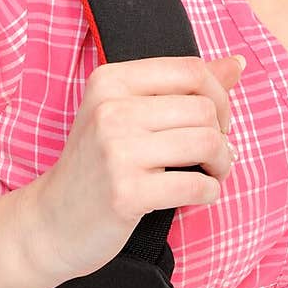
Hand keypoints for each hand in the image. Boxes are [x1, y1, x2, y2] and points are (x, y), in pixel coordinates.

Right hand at [26, 53, 245, 279]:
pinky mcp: (126, 193)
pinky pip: (197, 184)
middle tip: (213, 155)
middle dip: (223, 135)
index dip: (219, 96)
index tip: (215, 121)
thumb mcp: (128, 113)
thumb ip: (183, 87)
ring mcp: (116, 151)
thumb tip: (236, 64)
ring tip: (211, 174)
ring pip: (208, 143)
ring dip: (222, 164)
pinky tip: (197, 194)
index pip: (191, 70)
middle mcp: (111, 109)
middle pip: (204, 108)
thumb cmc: (98, 165)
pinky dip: (209, 192)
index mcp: (111, 80)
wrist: (51, 223)